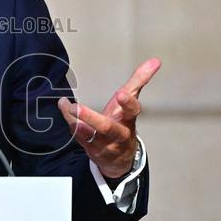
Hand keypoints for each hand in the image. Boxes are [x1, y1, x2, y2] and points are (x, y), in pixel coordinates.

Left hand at [57, 58, 160, 178]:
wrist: (120, 159)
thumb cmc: (123, 123)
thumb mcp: (130, 102)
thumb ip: (139, 81)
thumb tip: (155, 61)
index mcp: (129, 119)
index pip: (133, 111)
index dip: (128, 103)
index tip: (121, 94)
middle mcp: (118, 134)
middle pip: (106, 128)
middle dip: (92, 118)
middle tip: (76, 107)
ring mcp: (104, 145)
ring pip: (90, 135)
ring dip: (76, 123)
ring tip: (67, 108)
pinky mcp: (92, 150)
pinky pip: (80, 138)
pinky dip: (71, 124)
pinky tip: (64, 110)